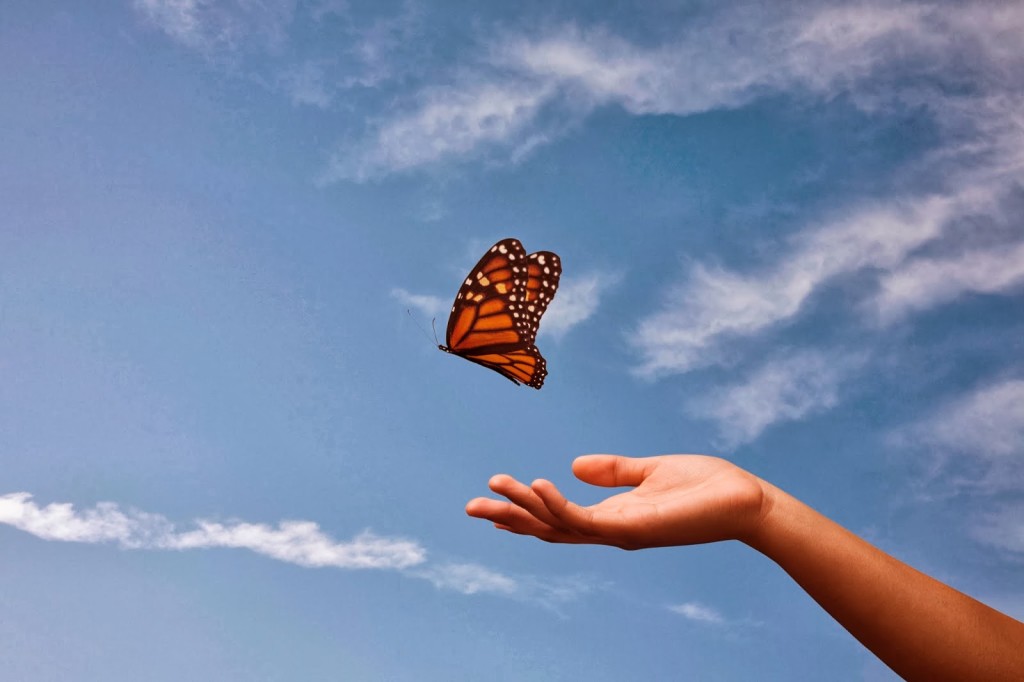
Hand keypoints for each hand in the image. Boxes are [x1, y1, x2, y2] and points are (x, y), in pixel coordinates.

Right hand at [465, 454, 769, 549]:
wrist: (746, 501)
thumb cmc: (706, 488)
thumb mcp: (650, 471)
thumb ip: (613, 470)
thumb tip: (574, 465)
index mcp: (612, 515)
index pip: (558, 518)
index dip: (525, 511)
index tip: (492, 502)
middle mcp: (610, 529)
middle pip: (547, 528)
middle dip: (509, 518)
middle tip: (470, 505)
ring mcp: (619, 532)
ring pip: (557, 525)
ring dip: (523, 508)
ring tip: (494, 487)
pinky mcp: (632, 528)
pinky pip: (584, 520)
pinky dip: (558, 506)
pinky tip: (538, 485)